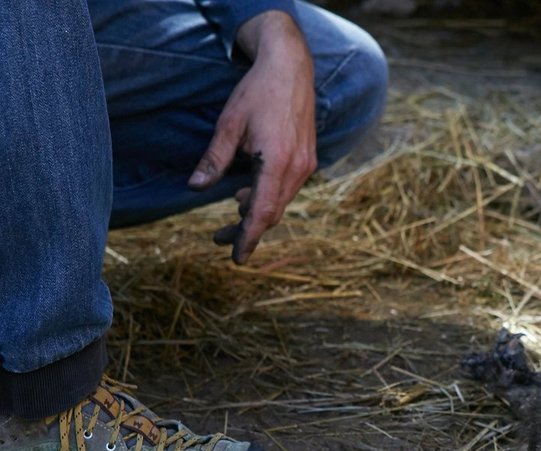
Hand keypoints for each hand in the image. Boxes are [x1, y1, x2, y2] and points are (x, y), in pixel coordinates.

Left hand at [187, 11, 316, 263]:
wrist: (292, 67)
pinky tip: (249, 191)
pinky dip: (268, 197)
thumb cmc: (258, 91)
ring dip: (257, 212)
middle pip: (272, 213)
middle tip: (218, 237)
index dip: (248, 237)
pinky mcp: (308, 159)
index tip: (237, 258)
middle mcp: (297, 168)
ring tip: (233, 211)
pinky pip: (287, 189)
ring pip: (280, 202)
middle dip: (247, 229)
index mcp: (277, 161)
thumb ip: (214, 159)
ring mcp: (306, 164)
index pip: (262, 211)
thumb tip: (196, 187)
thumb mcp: (229, 124)